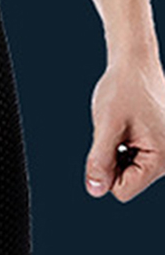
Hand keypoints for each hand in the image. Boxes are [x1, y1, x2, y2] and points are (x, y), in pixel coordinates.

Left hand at [85, 57, 164, 201]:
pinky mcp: (159, 145)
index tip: (104, 145)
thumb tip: (95, 190)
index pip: (123, 190)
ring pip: (128, 169)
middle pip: (126, 181)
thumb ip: (100, 160)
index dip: (104, 172)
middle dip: (112, 159)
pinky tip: (125, 126)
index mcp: (161, 159)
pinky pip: (133, 158)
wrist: (135, 64)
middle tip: (114, 131)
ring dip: (116, 151)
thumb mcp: (106, 125)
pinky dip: (122, 145)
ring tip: (120, 126)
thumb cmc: (122, 89)